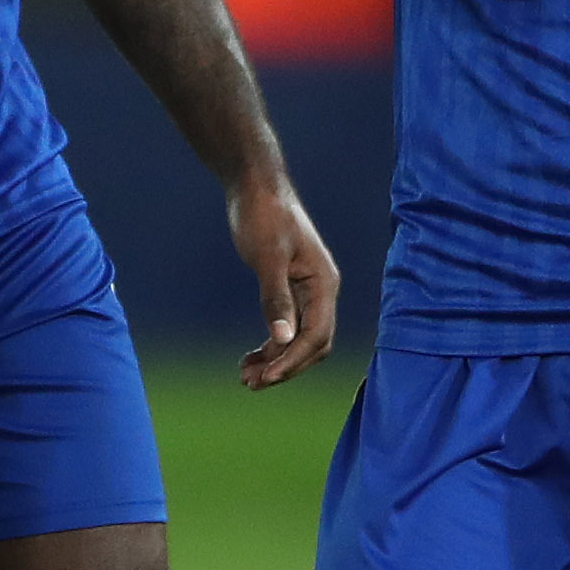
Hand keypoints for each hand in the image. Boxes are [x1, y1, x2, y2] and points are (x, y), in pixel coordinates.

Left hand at [229, 179, 338, 388]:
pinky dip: (271, 345)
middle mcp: (321, 291)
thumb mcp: (267, 257)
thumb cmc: (263, 215)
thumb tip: (282, 339)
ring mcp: (307, 291)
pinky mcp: (290, 288)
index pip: (316, 335)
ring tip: (245, 377)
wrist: (255, 187)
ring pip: (298, 339)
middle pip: (312, 345)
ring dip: (275, 360)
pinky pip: (287, 327)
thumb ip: (276, 298)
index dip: (292, 360)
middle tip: (250, 383)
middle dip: (284, 366)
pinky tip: (250, 357)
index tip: (265, 377)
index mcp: (324, 283)